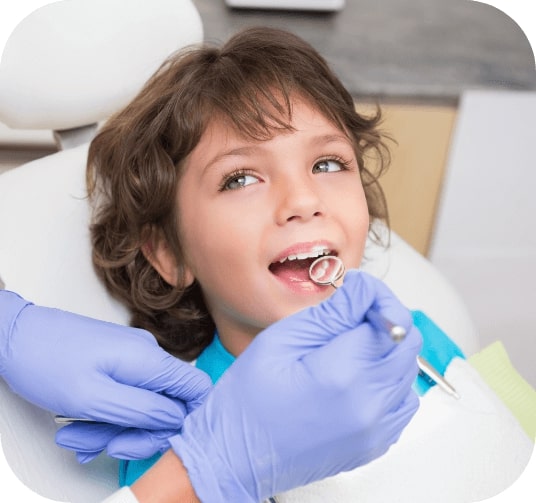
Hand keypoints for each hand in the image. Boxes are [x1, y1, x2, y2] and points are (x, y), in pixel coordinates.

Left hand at [0, 290, 211, 460]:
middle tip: (105, 446)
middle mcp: (147, 356)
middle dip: (135, 433)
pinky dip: (105, 417)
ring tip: (77, 437)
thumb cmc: (45, 361)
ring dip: (112, 429)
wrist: (15, 336)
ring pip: (141, 405)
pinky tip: (81, 427)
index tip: (156, 438)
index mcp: (149, 360)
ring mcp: (132, 358)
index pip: (197, 388)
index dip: (186, 419)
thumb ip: (142, 410)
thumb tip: (177, 419)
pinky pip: (124, 396)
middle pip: (165, 405)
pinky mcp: (118, 362)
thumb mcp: (94, 398)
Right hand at [170, 270, 421, 501]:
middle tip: (349, 318)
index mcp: (342, 373)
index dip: (377, 298)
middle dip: (384, 320)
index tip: (358, 296)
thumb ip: (331, 312)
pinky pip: (402, 401)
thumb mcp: (281, 339)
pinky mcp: (375, 444)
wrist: (236, 456)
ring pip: (408, 370)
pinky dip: (388, 381)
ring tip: (348, 350)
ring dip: (386, 350)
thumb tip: (364, 289)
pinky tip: (357, 378)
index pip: (392, 319)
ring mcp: (375, 429)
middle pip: (408, 343)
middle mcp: (368, 405)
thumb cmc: (248, 400)